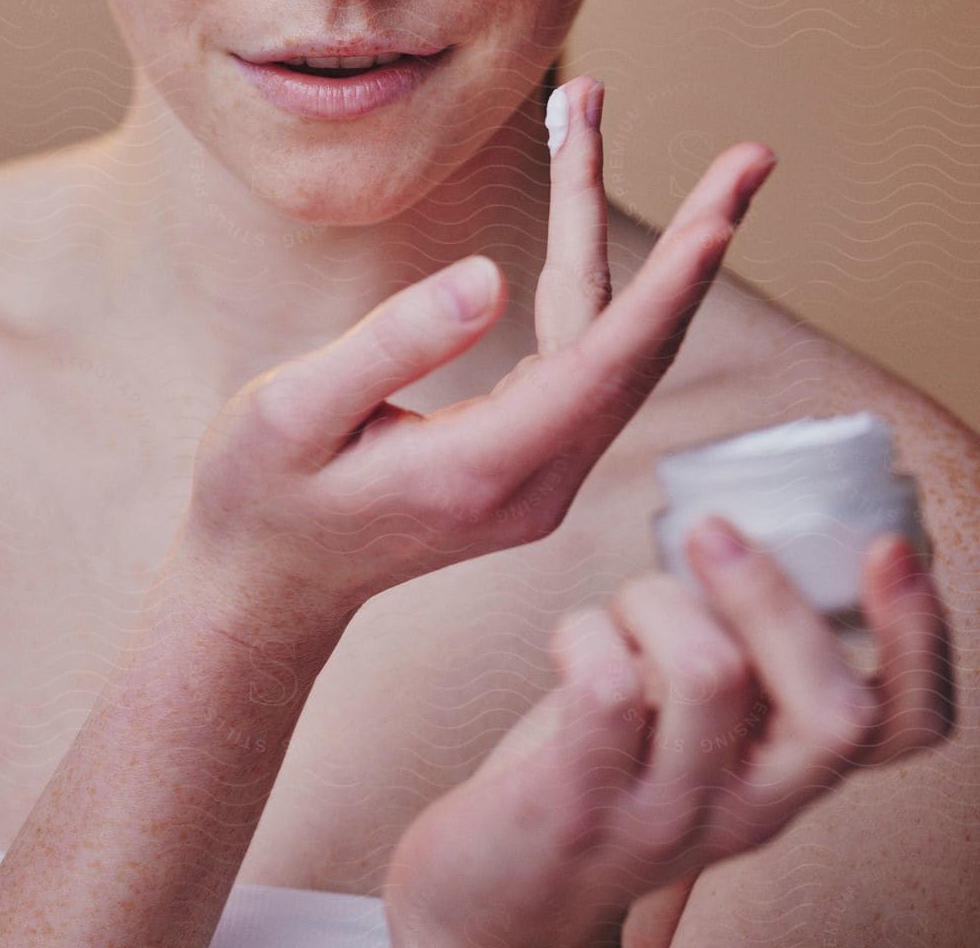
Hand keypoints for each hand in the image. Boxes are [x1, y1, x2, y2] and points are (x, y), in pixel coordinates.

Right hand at [183, 74, 776, 623]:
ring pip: (613, 342)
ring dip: (637, 243)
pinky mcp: (529, 456)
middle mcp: (534, 480)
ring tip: (608, 125)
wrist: (265, 584)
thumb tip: (490, 276)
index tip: (723, 218)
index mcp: (479, 470)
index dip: (668, 290)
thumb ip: (390, 346)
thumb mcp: (292, 413)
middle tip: (752, 157)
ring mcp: (539, 473)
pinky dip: (585, 271)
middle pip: (638, 349)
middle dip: (698, 247)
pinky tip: (571, 202)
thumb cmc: (261, 494)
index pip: (601, 368)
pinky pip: (583, 354)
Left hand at [381, 523, 955, 947]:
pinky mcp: (582, 807)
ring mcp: (669, 815)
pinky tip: (571, 642)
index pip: (903, 725)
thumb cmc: (596, 761)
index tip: (887, 552)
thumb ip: (734, 645)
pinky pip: (606, 690)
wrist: (495, 888)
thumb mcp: (690, 712)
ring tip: (620, 610)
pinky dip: (585, 631)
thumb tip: (747, 528)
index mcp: (787, 766)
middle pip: (833, 710)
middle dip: (772, 594)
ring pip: (712, 674)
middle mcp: (750, 805)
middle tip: (709, 531)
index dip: (919, 640)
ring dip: (656, 599)